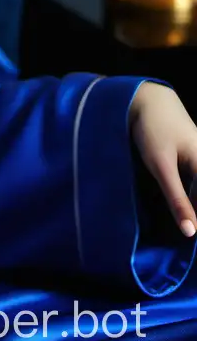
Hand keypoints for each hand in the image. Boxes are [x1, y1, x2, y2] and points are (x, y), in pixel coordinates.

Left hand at [129, 81, 196, 238]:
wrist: (149, 101)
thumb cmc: (154, 131)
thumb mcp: (161, 167)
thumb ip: (177, 198)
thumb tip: (191, 232)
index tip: (192, 239)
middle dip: (195, 213)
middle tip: (188, 235)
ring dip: (194, 209)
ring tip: (187, 230)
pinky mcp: (196, 161)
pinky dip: (193, 200)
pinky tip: (187, 212)